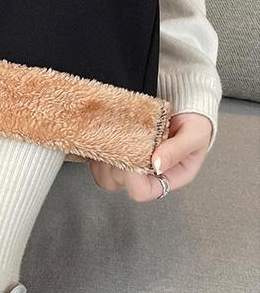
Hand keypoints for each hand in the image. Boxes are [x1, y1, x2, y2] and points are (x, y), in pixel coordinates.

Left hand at [89, 112, 212, 201]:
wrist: (185, 101)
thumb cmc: (195, 122)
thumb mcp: (194, 134)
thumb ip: (177, 149)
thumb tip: (157, 164)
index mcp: (167, 178)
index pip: (142, 191)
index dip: (133, 177)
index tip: (136, 155)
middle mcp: (145, 175)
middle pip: (117, 182)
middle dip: (116, 162)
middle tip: (125, 141)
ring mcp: (128, 163)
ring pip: (102, 171)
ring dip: (104, 153)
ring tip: (117, 135)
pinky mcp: (116, 149)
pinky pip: (97, 154)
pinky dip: (99, 144)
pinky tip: (110, 131)